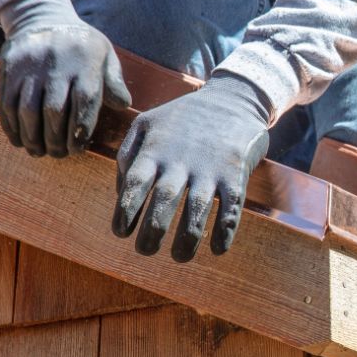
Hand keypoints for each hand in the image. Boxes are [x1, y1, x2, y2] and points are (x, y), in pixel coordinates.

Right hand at [0, 0, 130, 156]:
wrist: (42, 16)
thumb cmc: (81, 44)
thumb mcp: (105, 55)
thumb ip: (114, 81)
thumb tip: (123, 105)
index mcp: (85, 62)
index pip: (84, 102)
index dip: (80, 130)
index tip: (77, 149)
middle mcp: (56, 64)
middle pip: (53, 110)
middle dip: (55, 138)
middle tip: (58, 155)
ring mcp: (29, 66)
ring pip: (26, 109)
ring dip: (31, 136)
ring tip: (38, 151)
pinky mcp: (8, 67)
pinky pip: (6, 101)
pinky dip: (11, 125)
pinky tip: (19, 139)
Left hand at [112, 73, 271, 261]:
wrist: (233, 99)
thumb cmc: (183, 118)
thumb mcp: (146, 124)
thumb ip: (128, 156)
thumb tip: (122, 195)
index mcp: (155, 150)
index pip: (135, 186)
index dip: (125, 213)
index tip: (121, 233)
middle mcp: (181, 160)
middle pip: (163, 201)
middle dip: (152, 232)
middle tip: (145, 251)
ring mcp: (210, 167)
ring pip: (197, 209)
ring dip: (188, 238)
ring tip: (180, 257)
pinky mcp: (235, 173)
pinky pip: (231, 207)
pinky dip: (225, 230)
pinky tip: (218, 249)